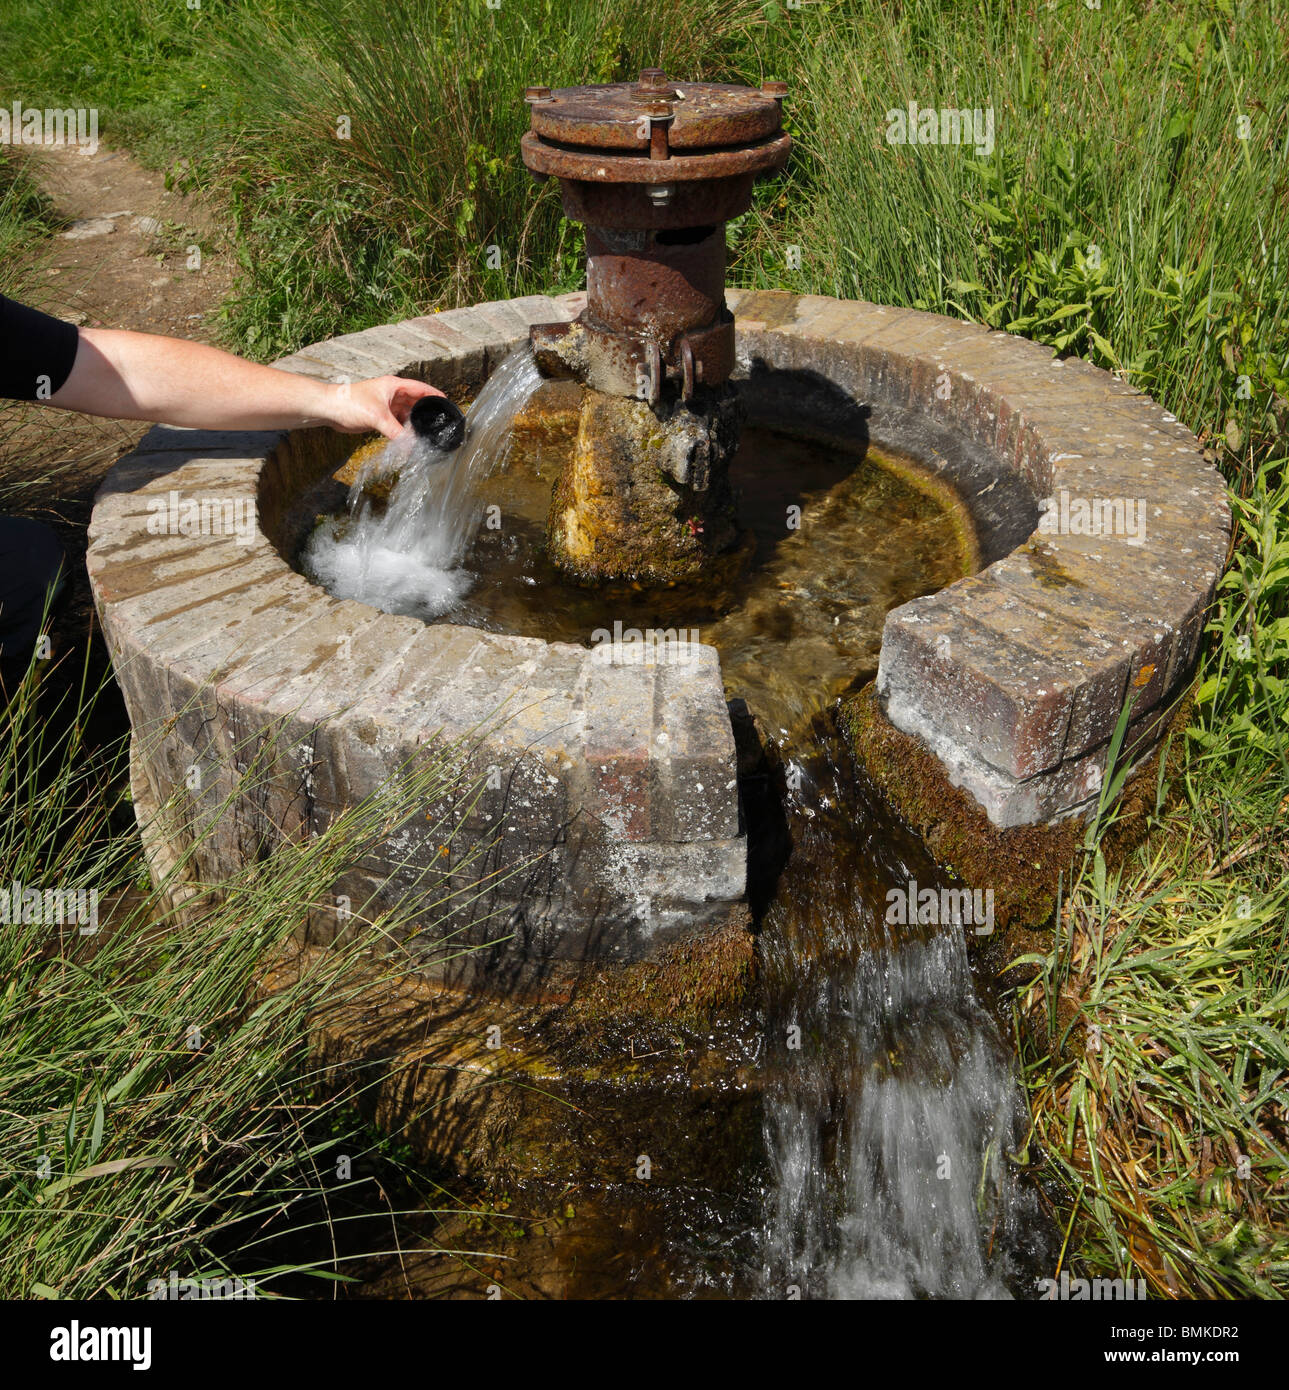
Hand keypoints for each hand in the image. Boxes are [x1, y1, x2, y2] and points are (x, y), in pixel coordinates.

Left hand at [328, 376, 446, 438]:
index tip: (446, 401)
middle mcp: (392, 395)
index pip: (420, 388)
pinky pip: (398, 425)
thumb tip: (410, 446)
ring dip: (415, 424)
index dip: (434, 394)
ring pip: (407, 415)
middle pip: (415, 403)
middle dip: (426, 411)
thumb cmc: (349, 403)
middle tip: (439, 421)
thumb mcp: (377, 417)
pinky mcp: (380, 418)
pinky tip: (410, 440)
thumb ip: (396, 432)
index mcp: (394, 386)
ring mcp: (387, 406)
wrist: (330, 410)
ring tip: (427, 433)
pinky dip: (404, 432)